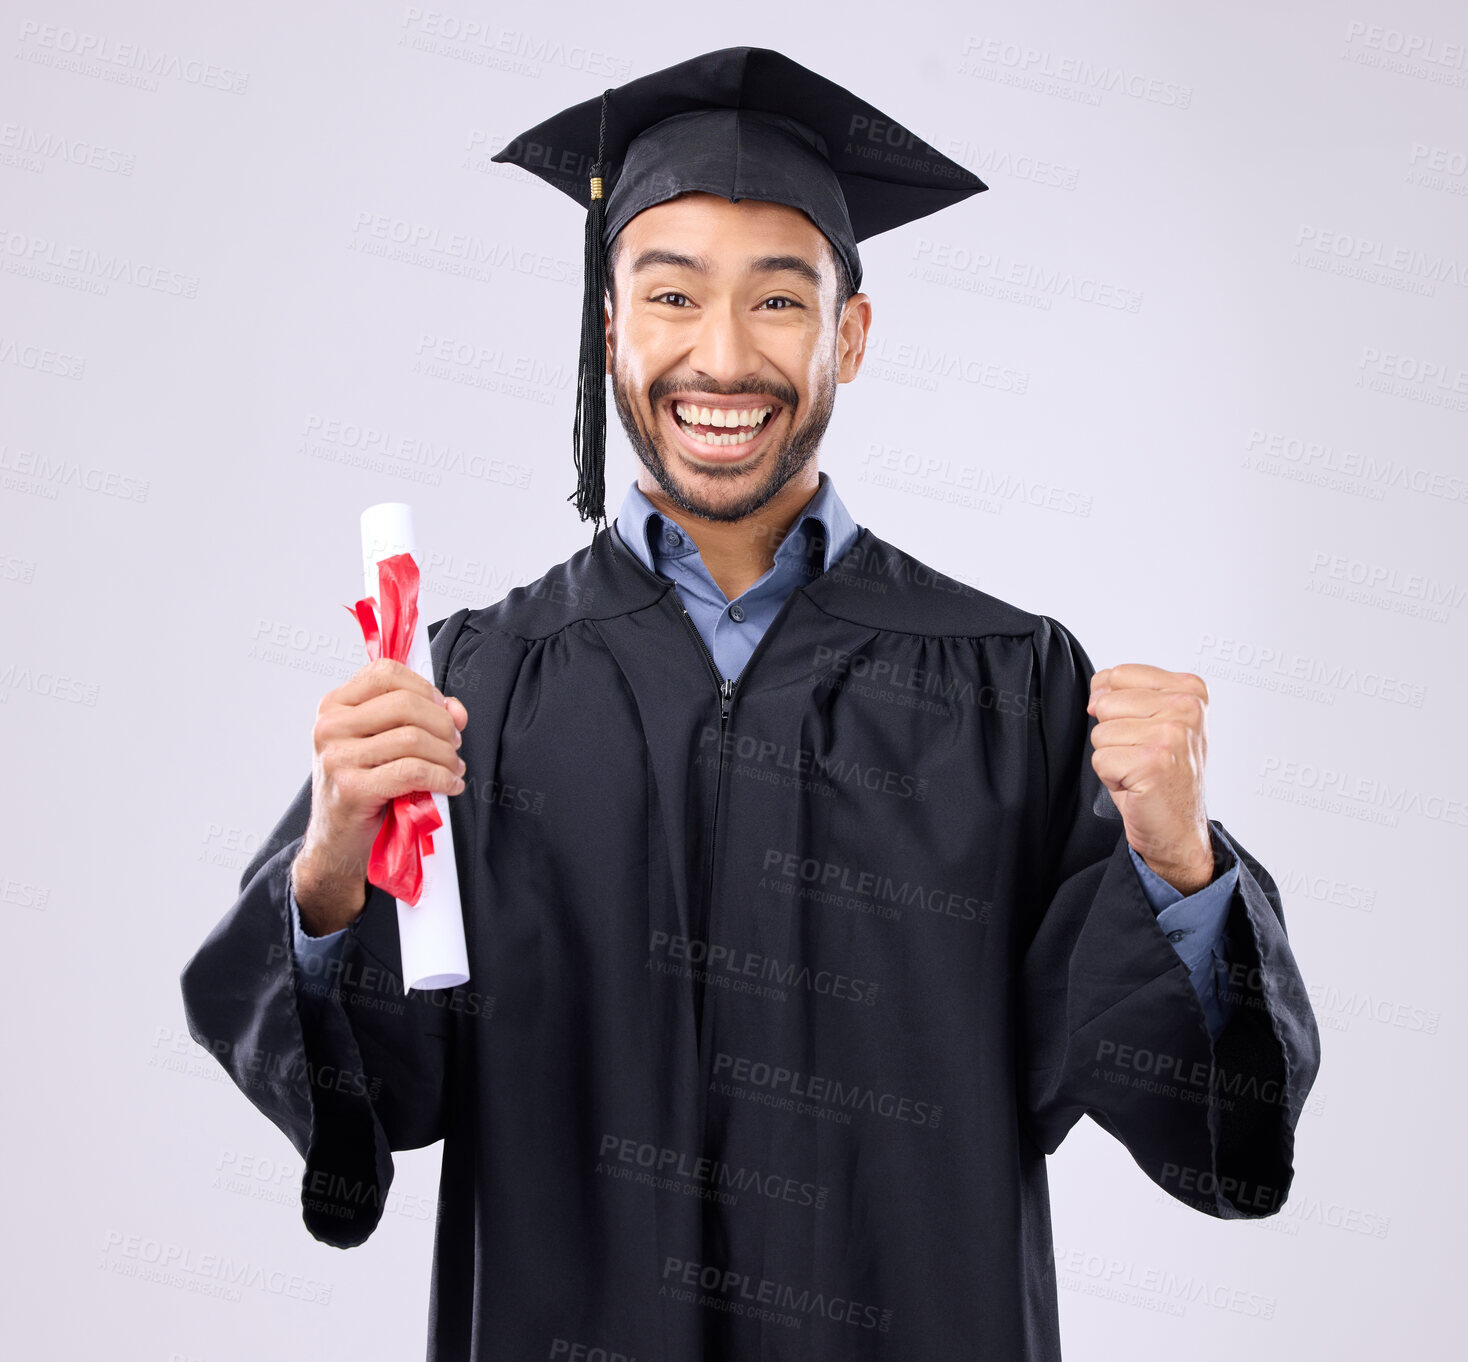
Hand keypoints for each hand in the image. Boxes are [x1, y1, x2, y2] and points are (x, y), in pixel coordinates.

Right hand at [293, 657, 469, 933]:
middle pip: (405, 704)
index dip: (425, 688)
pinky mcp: (352, 789)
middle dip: (442, 724)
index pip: (386, 672)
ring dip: (446, 755)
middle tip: (454, 744)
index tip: (444, 711)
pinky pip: (413, 771)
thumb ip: (418, 718)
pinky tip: (450, 785)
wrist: (337, 844)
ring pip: (413, 738)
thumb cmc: (363, 788)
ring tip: (454, 768)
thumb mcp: (383, 745)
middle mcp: (329, 726)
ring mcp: (336, 758)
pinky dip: (441, 777)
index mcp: (333, 706)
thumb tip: (456, 710)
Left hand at [1086, 663, 1212, 894]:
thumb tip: (1096, 694)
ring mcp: (1172, 734)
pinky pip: (1100, 759)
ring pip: (1100, 733)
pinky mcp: (1154, 762)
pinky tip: (1137, 784)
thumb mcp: (1153, 721)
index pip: (1118, 674)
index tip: (1141, 730)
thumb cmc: (1165, 776)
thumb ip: (1126, 693)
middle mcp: (1186, 708)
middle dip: (1112, 734)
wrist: (1178, 828)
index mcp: (1190, 690)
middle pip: (1105, 703)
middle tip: (1141, 756)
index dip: (1114, 705)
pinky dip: (1110, 777)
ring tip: (1140, 770)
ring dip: (1112, 757)